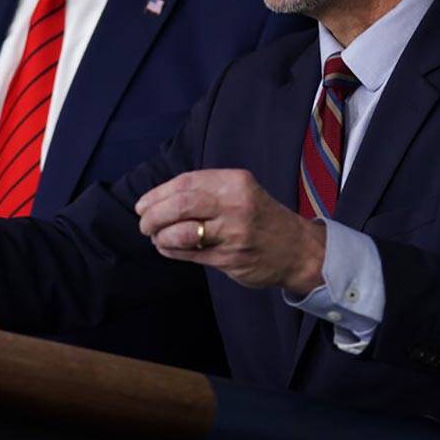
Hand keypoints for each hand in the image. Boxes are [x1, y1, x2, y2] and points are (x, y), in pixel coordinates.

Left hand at [135, 169, 325, 294]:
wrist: (298, 249)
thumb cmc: (259, 216)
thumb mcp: (240, 191)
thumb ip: (205, 191)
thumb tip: (158, 199)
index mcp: (235, 181)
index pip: (185, 183)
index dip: (157, 194)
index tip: (142, 204)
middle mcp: (235, 204)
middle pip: (181, 205)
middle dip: (154, 215)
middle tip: (144, 223)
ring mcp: (234, 233)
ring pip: (182, 232)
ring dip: (161, 236)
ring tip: (156, 237)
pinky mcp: (231, 259)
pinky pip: (191, 254)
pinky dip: (172, 251)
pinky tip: (167, 248)